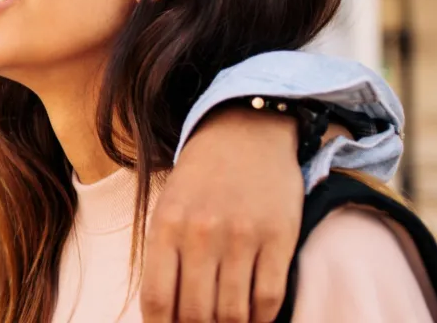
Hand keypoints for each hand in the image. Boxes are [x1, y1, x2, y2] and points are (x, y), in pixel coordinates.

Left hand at [144, 107, 326, 322]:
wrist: (246, 133)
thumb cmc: (201, 178)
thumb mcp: (167, 209)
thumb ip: (163, 256)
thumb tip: (162, 314)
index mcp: (166, 227)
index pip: (157, 300)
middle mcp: (201, 234)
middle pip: (195, 313)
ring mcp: (242, 236)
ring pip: (233, 313)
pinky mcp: (279, 237)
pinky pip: (269, 297)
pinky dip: (262, 318)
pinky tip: (254, 316)